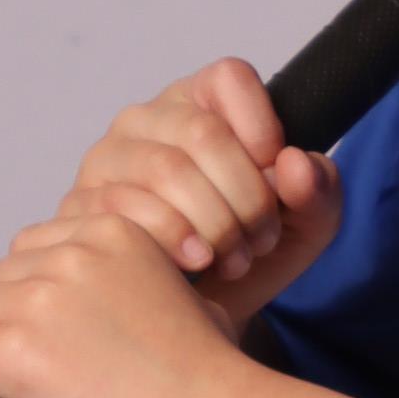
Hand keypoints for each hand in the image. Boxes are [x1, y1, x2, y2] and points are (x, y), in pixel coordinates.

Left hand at [0, 205, 255, 397]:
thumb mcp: (191, 299)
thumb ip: (146, 284)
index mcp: (112, 232)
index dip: (26, 291)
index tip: (32, 326)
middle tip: (14, 362)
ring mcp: (37, 300)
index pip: (32, 248)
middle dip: (0, 318)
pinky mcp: (11, 349)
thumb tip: (116, 312)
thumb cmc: (210, 381)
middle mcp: (71, 255)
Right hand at [62, 61, 342, 329]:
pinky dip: (174, 240)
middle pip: (201, 131)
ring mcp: (106, 160)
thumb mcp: (304, 227)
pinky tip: (198, 263)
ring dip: (213, 223)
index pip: (229, 78)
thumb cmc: (249, 255)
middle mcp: (146, 120)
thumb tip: (295, 165)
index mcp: (200, 103)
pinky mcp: (79, 206)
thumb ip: (319, 191)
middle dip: (245, 195)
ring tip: (236, 258)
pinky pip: (124, 210)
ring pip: (164, 170)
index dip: (264, 130)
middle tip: (262, 239)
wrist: (196, 319)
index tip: (279, 180)